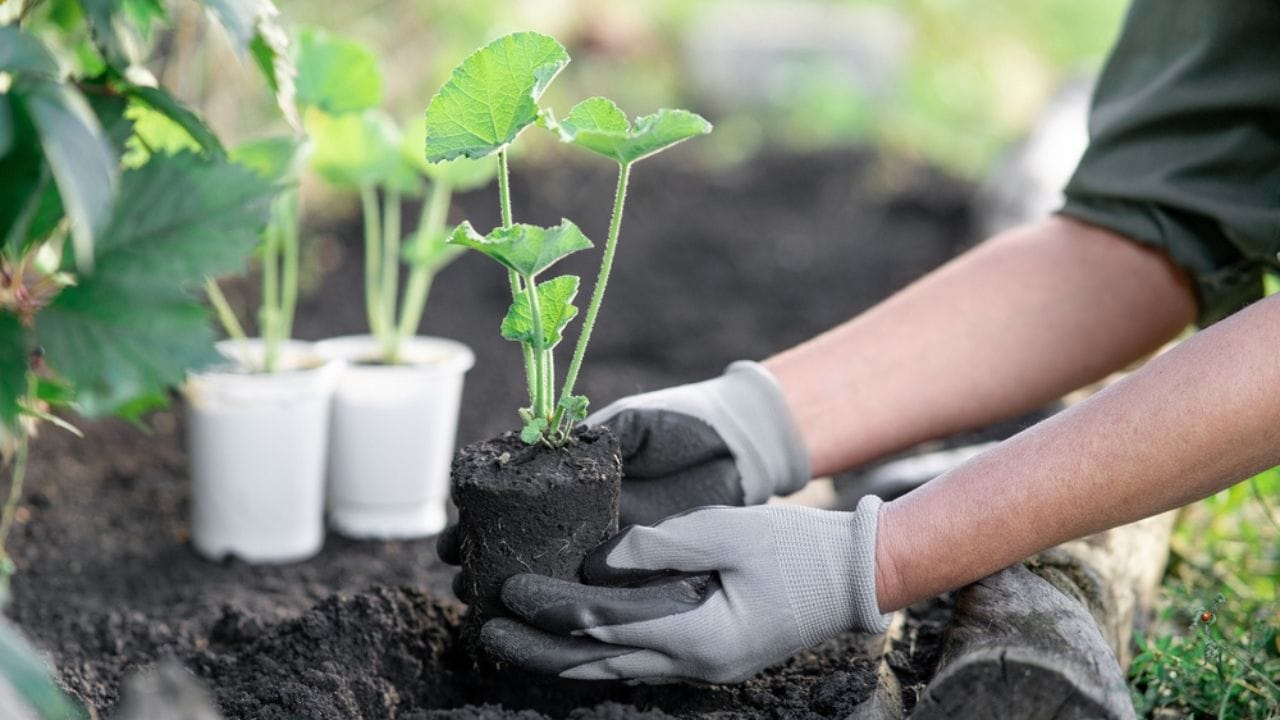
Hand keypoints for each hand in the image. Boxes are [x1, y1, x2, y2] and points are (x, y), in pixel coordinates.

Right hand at [436, 360, 809, 572]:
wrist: (740, 445)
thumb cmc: (683, 420)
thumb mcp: (632, 423)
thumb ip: (593, 437)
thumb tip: (545, 446)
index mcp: (577, 468)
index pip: (517, 492)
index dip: (481, 509)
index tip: (453, 526)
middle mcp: (587, 505)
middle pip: (526, 534)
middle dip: (488, 552)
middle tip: (460, 570)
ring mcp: (612, 534)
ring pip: (554, 564)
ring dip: (516, 580)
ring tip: (478, 596)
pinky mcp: (641, 557)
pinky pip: (600, 580)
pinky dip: (567, 594)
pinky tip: (537, 610)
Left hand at [478, 497, 889, 683]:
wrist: (854, 579)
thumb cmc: (797, 550)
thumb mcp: (729, 531)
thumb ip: (661, 544)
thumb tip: (598, 558)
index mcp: (698, 635)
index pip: (603, 626)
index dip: (550, 610)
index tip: (509, 591)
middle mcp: (692, 663)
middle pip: (596, 665)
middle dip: (536, 652)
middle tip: (486, 636)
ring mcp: (701, 667)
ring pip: (612, 671)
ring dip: (560, 659)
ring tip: (513, 645)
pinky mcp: (706, 657)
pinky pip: (636, 662)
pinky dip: (596, 655)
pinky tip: (570, 643)